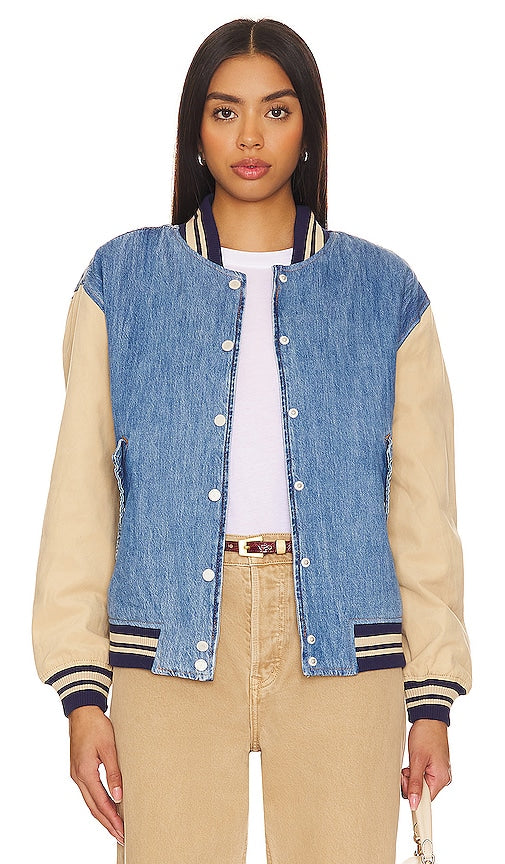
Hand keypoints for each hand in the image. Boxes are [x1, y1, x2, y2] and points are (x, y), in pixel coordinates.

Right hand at [69, 705, 123, 844]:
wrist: (82, 711)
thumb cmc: (96, 725)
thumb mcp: (109, 748)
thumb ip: (114, 773)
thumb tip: (119, 796)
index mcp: (85, 773)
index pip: (101, 803)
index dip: (112, 819)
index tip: (123, 831)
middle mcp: (78, 777)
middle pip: (94, 808)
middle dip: (108, 824)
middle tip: (121, 837)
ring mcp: (77, 774)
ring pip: (90, 802)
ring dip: (103, 816)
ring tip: (115, 827)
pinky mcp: (79, 770)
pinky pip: (89, 793)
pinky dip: (98, 804)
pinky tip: (106, 808)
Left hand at [401, 718, 451, 810]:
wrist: (429, 718)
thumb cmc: (425, 736)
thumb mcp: (417, 760)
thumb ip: (415, 783)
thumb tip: (414, 804)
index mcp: (441, 779)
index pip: (426, 800)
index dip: (414, 797)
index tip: (406, 790)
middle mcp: (443, 778)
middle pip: (423, 792)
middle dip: (410, 783)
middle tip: (407, 769)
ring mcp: (439, 771)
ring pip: (421, 783)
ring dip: (412, 776)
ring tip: (411, 762)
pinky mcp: (435, 766)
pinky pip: (423, 775)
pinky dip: (415, 771)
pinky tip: (414, 761)